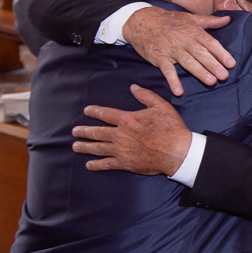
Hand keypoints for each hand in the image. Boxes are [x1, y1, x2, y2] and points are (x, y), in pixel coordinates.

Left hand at [72, 84, 191, 174]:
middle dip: (84, 131)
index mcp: (128, 119)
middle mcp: (120, 135)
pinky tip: (89, 165)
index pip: (106, 114)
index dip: (95, 111)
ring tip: (75, 146)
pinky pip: (107, 164)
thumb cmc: (171, 128)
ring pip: (98, 148)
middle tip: (74, 131)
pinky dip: (96, 165)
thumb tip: (133, 87)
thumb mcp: (161, 106)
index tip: (86, 111)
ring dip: (85, 147)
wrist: (177, 151)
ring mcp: (121, 150)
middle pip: (97, 132)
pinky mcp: (125, 163)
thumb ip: (145, 95)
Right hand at [122, 8, 235, 95]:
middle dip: (213, 65)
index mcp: (193, 31)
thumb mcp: (190, 18)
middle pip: (201, 53)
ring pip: (187, 61)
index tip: (231, 63)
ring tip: (211, 81)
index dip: (221, 53)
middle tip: (224, 76)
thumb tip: (227, 19)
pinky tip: (179, 91)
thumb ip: (210, 21)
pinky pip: (166, 69)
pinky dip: (172, 80)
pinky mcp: (159, 57)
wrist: (142, 20)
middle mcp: (184, 40)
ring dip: (199, 72)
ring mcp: (171, 49)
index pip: (210, 43)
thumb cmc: (170, 21)